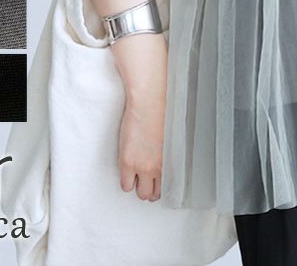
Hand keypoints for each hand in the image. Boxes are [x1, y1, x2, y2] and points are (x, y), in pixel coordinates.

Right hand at [118, 86, 165, 200]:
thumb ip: (166, 152)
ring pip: (140, 193)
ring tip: (136, 177)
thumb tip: (163, 159)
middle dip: (149, 189)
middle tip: (145, 181)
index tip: (157, 183)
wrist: (149, 102)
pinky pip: (125, 185)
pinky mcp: (128, 162)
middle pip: (153, 194)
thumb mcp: (169, 137)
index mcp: (170, 160)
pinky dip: (126, 182)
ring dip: (137, 187)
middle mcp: (158, 166)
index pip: (167, 186)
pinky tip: (127, 173)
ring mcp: (142, 166)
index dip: (160, 186)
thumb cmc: (161, 113)